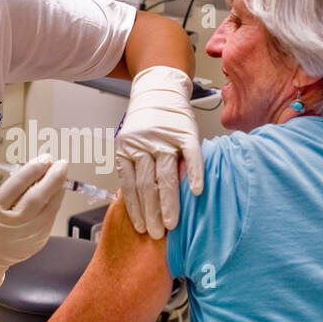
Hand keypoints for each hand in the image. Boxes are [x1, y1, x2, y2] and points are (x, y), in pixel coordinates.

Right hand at [0, 151, 68, 295]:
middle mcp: (10, 226)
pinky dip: (56, 202)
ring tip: (62, 173)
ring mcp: (25, 236)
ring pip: (48, 210)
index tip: (44, 158)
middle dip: (51, 179)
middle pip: (35, 199)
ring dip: (58, 189)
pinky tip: (58, 189)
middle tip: (61, 163)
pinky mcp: (37, 242)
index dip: (32, 171)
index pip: (15, 187)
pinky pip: (51, 218)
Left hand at [115, 66, 204, 237]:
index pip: (130, 185)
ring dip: (169, 202)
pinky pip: (190, 156)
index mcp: (126, 149)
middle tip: (156, 234)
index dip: (135, 209)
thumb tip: (137, 203)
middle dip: (151, 212)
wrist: (159, 87)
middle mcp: (142, 144)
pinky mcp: (184, 132)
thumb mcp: (131, 143)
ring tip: (171, 223)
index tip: (141, 227)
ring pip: (165, 175)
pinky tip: (195, 191)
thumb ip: (134, 167)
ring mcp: (164, 138)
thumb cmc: (146, 122)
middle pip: (146, 185)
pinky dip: (193, 174)